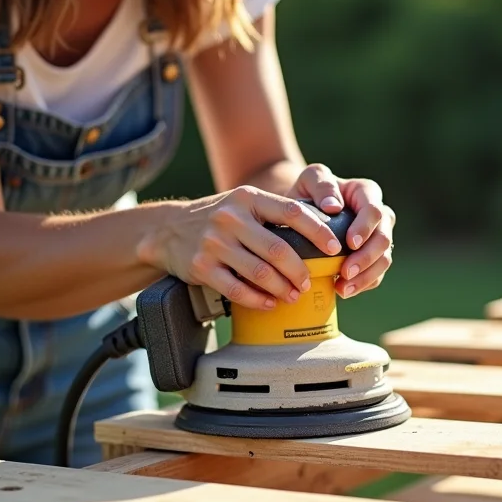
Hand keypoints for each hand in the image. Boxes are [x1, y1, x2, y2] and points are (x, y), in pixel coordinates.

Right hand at [146, 186, 341, 310]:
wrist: (167, 230)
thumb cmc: (218, 218)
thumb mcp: (243, 204)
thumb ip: (274, 214)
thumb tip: (321, 236)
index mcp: (248, 198)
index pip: (292, 212)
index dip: (318, 232)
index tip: (334, 248)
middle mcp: (231, 218)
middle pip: (278, 250)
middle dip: (299, 271)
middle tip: (308, 283)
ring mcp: (214, 243)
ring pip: (260, 273)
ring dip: (282, 289)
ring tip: (293, 295)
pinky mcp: (202, 267)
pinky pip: (237, 289)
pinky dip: (258, 300)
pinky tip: (269, 303)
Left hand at [289, 163, 395, 297]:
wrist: (305, 213)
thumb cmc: (309, 192)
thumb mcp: (310, 180)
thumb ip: (321, 185)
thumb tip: (333, 207)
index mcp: (367, 193)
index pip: (374, 211)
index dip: (365, 229)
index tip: (350, 244)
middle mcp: (380, 216)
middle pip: (383, 239)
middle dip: (366, 258)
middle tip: (344, 273)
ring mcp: (379, 238)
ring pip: (384, 260)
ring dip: (365, 277)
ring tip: (343, 289)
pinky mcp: (374, 258)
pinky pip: (376, 275)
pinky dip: (362, 284)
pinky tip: (343, 290)